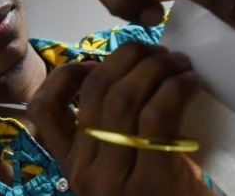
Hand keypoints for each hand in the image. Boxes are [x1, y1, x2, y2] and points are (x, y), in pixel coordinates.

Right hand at [27, 42, 211, 195]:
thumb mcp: (120, 168)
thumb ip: (110, 131)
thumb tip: (129, 72)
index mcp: (70, 165)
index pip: (43, 110)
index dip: (65, 75)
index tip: (97, 63)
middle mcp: (82, 171)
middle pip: (95, 91)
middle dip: (129, 57)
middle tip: (160, 53)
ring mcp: (111, 179)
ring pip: (124, 98)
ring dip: (156, 68)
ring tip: (180, 64)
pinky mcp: (149, 181)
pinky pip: (157, 115)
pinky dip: (176, 89)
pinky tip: (191, 84)